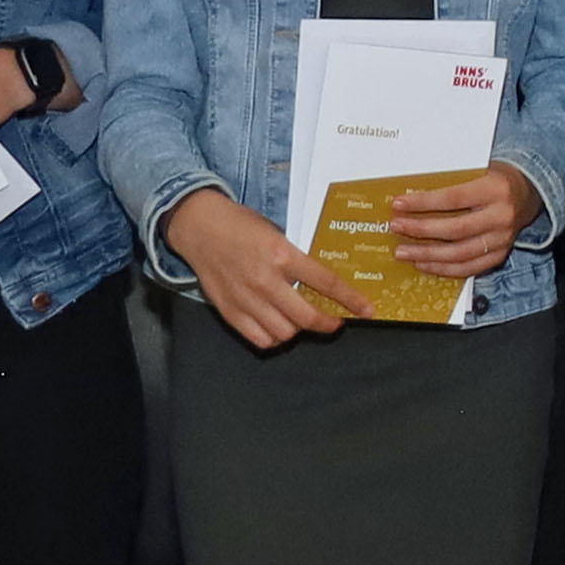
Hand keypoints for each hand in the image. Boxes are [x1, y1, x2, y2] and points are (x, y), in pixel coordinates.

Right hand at [169, 186, 366, 349]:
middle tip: (335, 322)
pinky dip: (274, 338)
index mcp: (281, 254)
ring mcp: (246, 299)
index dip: (351, 300)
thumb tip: (322, 285)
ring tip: (301, 320)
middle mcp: (265, 280)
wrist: (199, 226)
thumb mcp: (276, 233)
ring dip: (299, 330)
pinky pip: (260, 339)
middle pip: (307, 318)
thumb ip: (297, 260)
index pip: (326, 283)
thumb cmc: (239, 226)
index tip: (365, 310)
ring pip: (285, 333)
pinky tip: (278, 327)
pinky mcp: (230, 311)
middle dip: (328, 324)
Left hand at [386, 164, 538, 281]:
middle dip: (421, 230)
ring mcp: (503, 240)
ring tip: (403, 252)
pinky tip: (424, 264)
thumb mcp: (479, 170)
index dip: (423, 203)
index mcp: (496, 189)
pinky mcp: (500, 255)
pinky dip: (444, 268)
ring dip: (427, 255)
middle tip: (396, 228)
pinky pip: (469, 268)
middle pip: (455, 229)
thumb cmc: (496, 178)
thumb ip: (451, 181)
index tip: (399, 204)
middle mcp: (502, 216)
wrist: (528, 193)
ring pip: (460, 254)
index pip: (453, 198)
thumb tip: (411, 194)